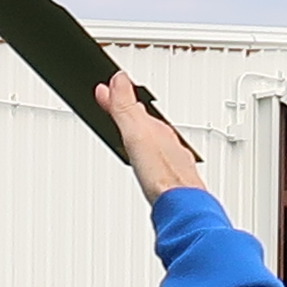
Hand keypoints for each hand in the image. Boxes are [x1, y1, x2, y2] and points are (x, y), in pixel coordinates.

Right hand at [95, 73, 206, 199]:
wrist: (182, 207)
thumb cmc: (163, 175)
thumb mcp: (136, 136)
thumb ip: (126, 108)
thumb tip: (119, 79)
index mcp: (156, 129)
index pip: (133, 106)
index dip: (116, 96)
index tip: (103, 88)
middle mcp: (166, 143)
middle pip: (144, 122)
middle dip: (128, 112)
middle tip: (114, 101)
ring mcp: (170, 161)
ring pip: (153, 140)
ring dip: (139, 132)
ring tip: (129, 127)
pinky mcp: (171, 180)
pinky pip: (158, 159)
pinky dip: (149, 153)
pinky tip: (148, 161)